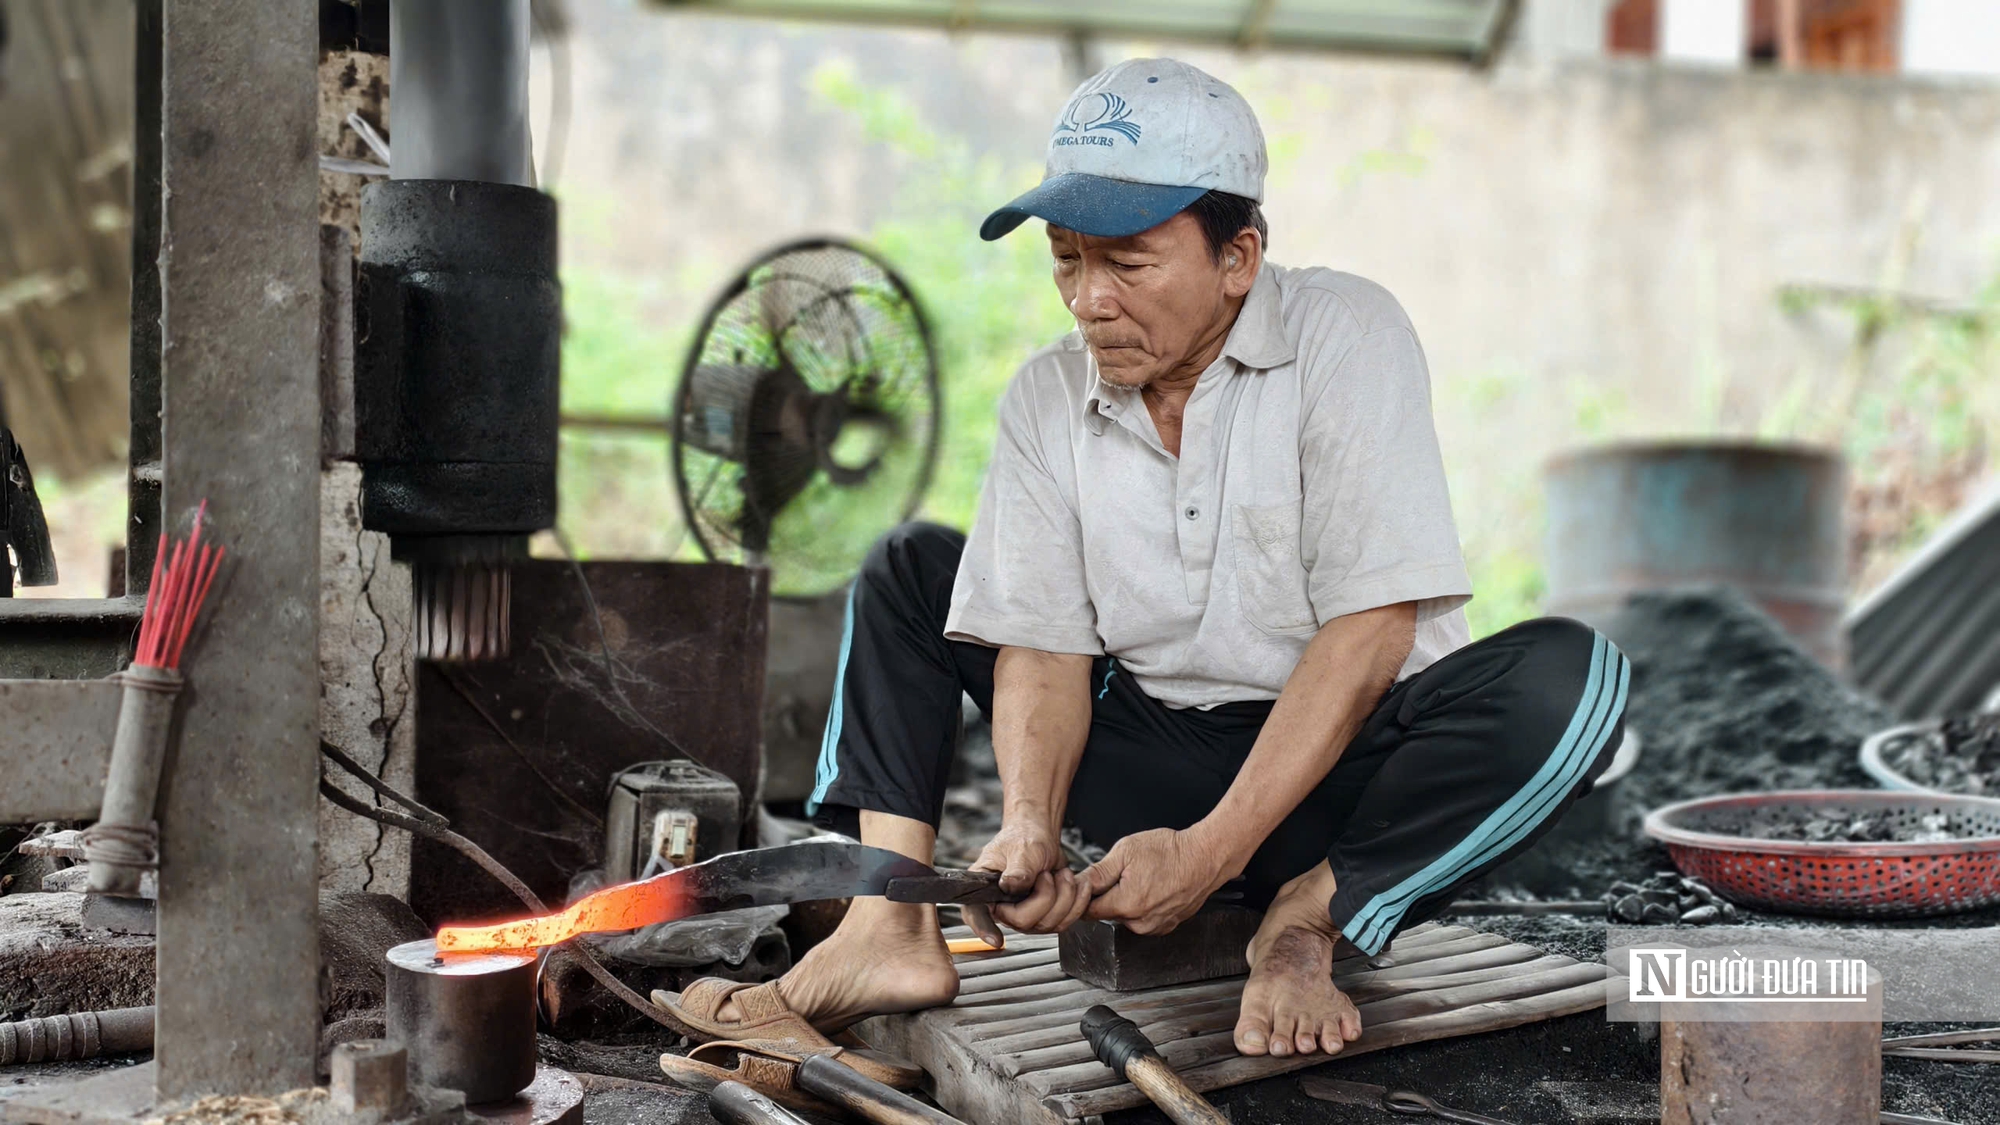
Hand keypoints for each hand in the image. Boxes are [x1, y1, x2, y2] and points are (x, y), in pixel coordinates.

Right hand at [962, 820, 1090, 942]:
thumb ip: (1017, 869)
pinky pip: (1065, 922)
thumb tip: (1011, 886)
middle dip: (1045, 897)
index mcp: (985, 889)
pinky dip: (1076, 901)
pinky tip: (1075, 884)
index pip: (976, 914)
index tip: (996, 940)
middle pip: (1022, 922)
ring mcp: (1024, 916)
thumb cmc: (1023, 838)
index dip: (984, 928)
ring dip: (1064, 896)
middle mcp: (1002, 907)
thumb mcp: (1020, 849)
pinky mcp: (1044, 918)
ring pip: (1048, 924)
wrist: (1041, 839)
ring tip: (1061, 874)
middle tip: (1046, 875)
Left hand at [1082, 827, 1228, 934]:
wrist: (1206, 857)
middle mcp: (1141, 922)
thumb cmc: (1171, 852)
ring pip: (1127, 918)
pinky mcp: (1167, 925)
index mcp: (1126, 904)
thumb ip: (1098, 872)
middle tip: (1124, 873)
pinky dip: (1145, 906)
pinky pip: (1145, 919)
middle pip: (1109, 913)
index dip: (1085, 896)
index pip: (1089, 911)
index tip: (1090, 884)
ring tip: (1144, 878)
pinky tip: (1155, 888)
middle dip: (1110, 895)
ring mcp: (1156, 926)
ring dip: (1128, 902)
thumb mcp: (1127, 851)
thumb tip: (1077, 883)